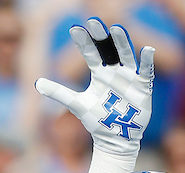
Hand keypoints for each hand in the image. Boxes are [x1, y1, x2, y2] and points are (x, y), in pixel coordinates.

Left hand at [35, 18, 153, 156]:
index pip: (90, 52)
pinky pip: (146, 72)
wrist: (115, 139)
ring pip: (126, 55)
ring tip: (117, 28)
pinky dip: (147, 61)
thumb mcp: (77, 105)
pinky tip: (147, 49)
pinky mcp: (142, 88)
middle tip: (94, 21)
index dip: (83, 41)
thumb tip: (37, 83)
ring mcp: (129, 78)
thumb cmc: (97, 120)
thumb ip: (59, 93)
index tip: (74, 29)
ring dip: (122, 43)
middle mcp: (114, 71)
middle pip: (108, 49)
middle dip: (101, 36)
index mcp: (99, 73)